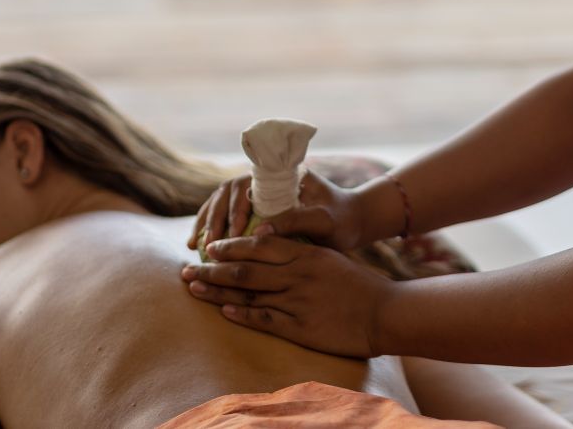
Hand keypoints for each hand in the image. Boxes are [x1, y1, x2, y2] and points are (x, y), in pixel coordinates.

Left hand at [181, 235, 395, 358]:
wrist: (385, 312)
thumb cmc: (360, 285)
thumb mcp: (330, 258)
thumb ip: (301, 253)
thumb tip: (271, 248)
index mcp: (306, 253)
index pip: (259, 245)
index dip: (231, 246)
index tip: (210, 247)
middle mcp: (298, 274)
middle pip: (245, 269)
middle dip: (212, 269)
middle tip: (187, 270)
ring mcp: (298, 300)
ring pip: (248, 293)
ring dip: (217, 291)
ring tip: (194, 289)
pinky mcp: (300, 326)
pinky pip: (264, 318)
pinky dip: (241, 314)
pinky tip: (222, 312)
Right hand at [189, 170, 367, 252]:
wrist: (353, 223)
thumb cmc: (342, 219)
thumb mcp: (325, 219)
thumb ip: (297, 220)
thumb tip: (260, 232)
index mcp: (279, 176)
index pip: (245, 184)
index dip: (234, 208)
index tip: (234, 233)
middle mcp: (264, 183)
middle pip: (226, 193)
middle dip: (213, 218)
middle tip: (208, 246)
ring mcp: (258, 197)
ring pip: (220, 204)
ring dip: (206, 223)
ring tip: (195, 247)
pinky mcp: (257, 213)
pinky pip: (227, 219)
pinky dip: (213, 231)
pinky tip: (202, 249)